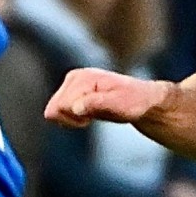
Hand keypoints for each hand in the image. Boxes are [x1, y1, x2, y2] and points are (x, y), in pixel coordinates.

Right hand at [45, 68, 173, 129]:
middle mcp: (74, 77)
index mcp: (84, 78)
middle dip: (71, 118)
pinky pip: (57, 112)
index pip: (61, 106)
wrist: (142, 100)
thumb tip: (76, 107)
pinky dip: (72, 118)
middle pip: (54, 109)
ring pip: (53, 112)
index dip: (75, 118)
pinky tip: (88, 114)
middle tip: (93, 116)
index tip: (93, 117)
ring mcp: (71, 84)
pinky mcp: (70, 91)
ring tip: (92, 114)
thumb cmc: (134, 103)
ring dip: (72, 119)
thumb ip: (97, 104)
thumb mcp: (121, 105)